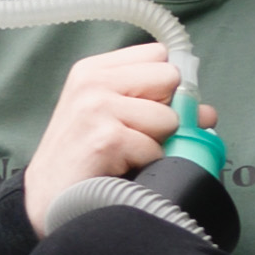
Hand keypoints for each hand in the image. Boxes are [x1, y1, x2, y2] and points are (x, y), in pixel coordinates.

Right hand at [11, 36, 196, 232]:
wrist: (47, 200)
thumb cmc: (81, 159)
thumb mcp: (111, 118)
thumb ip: (156, 105)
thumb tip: (207, 112)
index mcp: (93, 69)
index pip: (158, 54)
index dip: (163, 85)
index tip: (147, 109)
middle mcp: (93, 81)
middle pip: (169, 76)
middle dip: (164, 111)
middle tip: (136, 135)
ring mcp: (97, 107)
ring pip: (169, 118)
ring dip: (155, 143)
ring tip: (124, 155)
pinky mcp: (106, 138)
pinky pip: (156, 149)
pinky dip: (145, 165)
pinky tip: (118, 169)